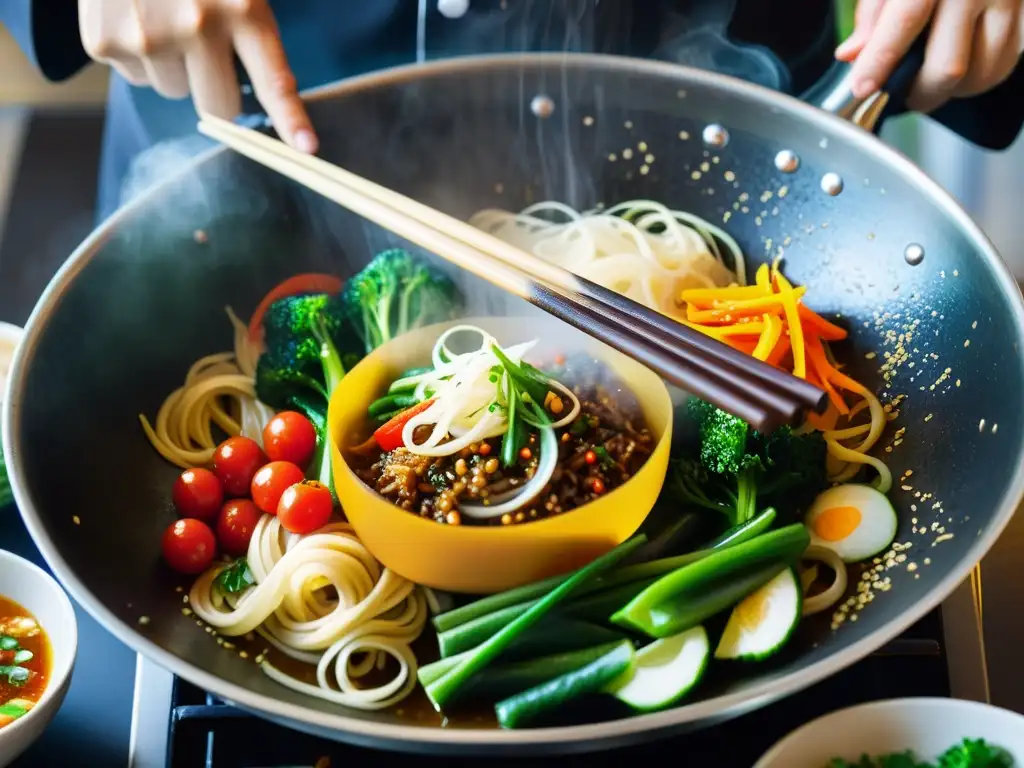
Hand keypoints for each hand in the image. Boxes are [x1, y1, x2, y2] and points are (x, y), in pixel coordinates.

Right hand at [78, 0, 317, 152]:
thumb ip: (249, 33)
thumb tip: (254, 96)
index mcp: (243, 11)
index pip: (273, 80)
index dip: (291, 119)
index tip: (306, 148)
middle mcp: (198, 27)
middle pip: (219, 107)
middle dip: (215, 89)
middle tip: (203, 48)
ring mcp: (149, 38)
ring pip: (174, 92)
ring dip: (173, 66)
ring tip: (161, 16)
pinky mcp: (107, 43)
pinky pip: (136, 79)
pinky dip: (137, 56)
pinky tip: (134, 16)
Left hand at [835, 0, 1023, 112]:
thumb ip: (873, 12)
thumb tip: (852, 54)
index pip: (906, 21)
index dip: (880, 60)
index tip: (863, 87)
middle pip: (948, 65)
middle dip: (918, 93)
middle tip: (901, 95)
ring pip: (981, 73)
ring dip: (951, 90)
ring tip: (930, 81)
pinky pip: (1004, 62)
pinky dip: (977, 76)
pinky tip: (961, 66)